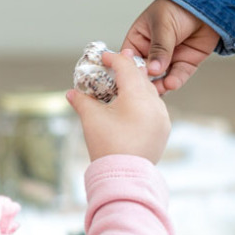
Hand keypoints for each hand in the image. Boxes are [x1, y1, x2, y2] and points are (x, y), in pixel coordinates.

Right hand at [66, 49, 170, 163]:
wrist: (124, 177)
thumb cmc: (107, 146)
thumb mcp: (91, 119)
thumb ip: (82, 101)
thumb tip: (71, 93)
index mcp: (137, 97)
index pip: (127, 68)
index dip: (114, 59)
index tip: (103, 57)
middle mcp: (154, 103)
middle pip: (141, 77)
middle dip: (127, 69)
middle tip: (115, 63)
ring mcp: (162, 117)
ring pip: (150, 92)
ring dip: (137, 85)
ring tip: (123, 84)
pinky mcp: (163, 129)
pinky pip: (154, 107)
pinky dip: (143, 101)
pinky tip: (133, 105)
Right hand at [121, 0, 220, 93]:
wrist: (207, 3)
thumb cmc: (178, 7)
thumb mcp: (163, 26)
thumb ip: (159, 49)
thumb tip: (153, 69)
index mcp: (140, 38)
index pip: (129, 58)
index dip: (128, 69)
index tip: (128, 79)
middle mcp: (153, 51)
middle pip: (145, 72)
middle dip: (146, 81)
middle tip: (146, 88)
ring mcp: (170, 58)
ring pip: (161, 78)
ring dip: (160, 85)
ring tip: (160, 88)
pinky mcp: (185, 62)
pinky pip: (178, 76)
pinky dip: (175, 81)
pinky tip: (171, 83)